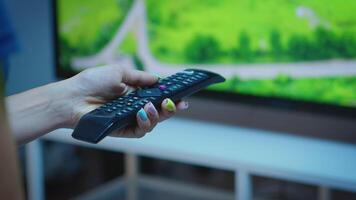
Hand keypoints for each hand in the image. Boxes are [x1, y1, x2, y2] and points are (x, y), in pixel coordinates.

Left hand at [64, 65, 188, 137]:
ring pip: (152, 123)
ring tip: (152, 106)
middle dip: (171, 108)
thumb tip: (157, 79)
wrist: (72, 97)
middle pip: (159, 112)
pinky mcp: (122, 130)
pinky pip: (139, 131)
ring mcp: (128, 119)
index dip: (170, 97)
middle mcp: (133, 107)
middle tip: (176, 103)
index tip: (183, 94)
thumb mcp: (118, 73)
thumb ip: (139, 77)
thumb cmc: (91, 82)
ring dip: (158, 115)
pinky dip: (145, 123)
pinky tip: (142, 113)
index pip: (157, 97)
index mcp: (134, 94)